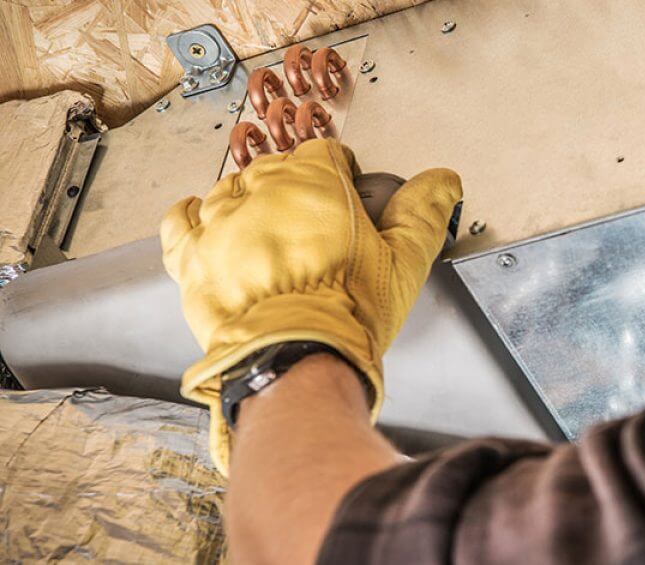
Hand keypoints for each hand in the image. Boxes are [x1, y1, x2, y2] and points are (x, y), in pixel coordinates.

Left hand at [161, 139, 461, 473]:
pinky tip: (204, 217)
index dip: (340, 174)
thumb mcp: (404, 260)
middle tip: (314, 228)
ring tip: (269, 234)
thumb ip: (424, 212)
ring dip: (250, 204)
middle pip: (277, 169)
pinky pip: (181, 218)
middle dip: (295, 191)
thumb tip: (443, 181)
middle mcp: (262, 188)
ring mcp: (221, 219)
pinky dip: (191, 214)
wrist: (295, 356)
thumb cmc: (348, 310)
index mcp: (313, 180)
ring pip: (232, 189)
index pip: (324, 154)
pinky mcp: (192, 254)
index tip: (347, 196)